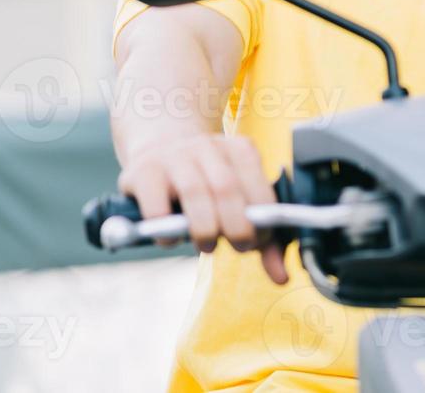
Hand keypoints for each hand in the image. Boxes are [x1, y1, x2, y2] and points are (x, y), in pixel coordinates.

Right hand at [117, 132, 288, 284]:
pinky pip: (156, 203)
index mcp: (240, 150)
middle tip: (239, 246)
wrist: (160, 149)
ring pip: (194, 192)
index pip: (258, 184)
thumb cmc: (207, 186)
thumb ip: (262, 239)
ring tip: (208, 246)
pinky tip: (171, 239)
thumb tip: (281, 277)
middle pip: (227, 188)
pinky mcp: (144, 171)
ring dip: (205, 227)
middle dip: (237, 225)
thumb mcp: (238, 203)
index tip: (258, 241)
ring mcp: (175, 156)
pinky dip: (166, 228)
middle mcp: (209, 147)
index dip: (261, 217)